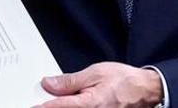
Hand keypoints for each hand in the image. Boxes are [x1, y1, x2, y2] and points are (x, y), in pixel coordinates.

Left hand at [36, 62, 162, 107]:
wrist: (145, 91)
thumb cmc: (125, 81)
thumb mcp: (96, 72)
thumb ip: (71, 81)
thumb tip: (50, 83)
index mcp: (89, 104)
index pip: (58, 106)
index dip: (43, 107)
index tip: (32, 106)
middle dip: (53, 106)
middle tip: (43, 102)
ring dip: (64, 106)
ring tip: (56, 102)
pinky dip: (73, 107)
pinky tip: (70, 104)